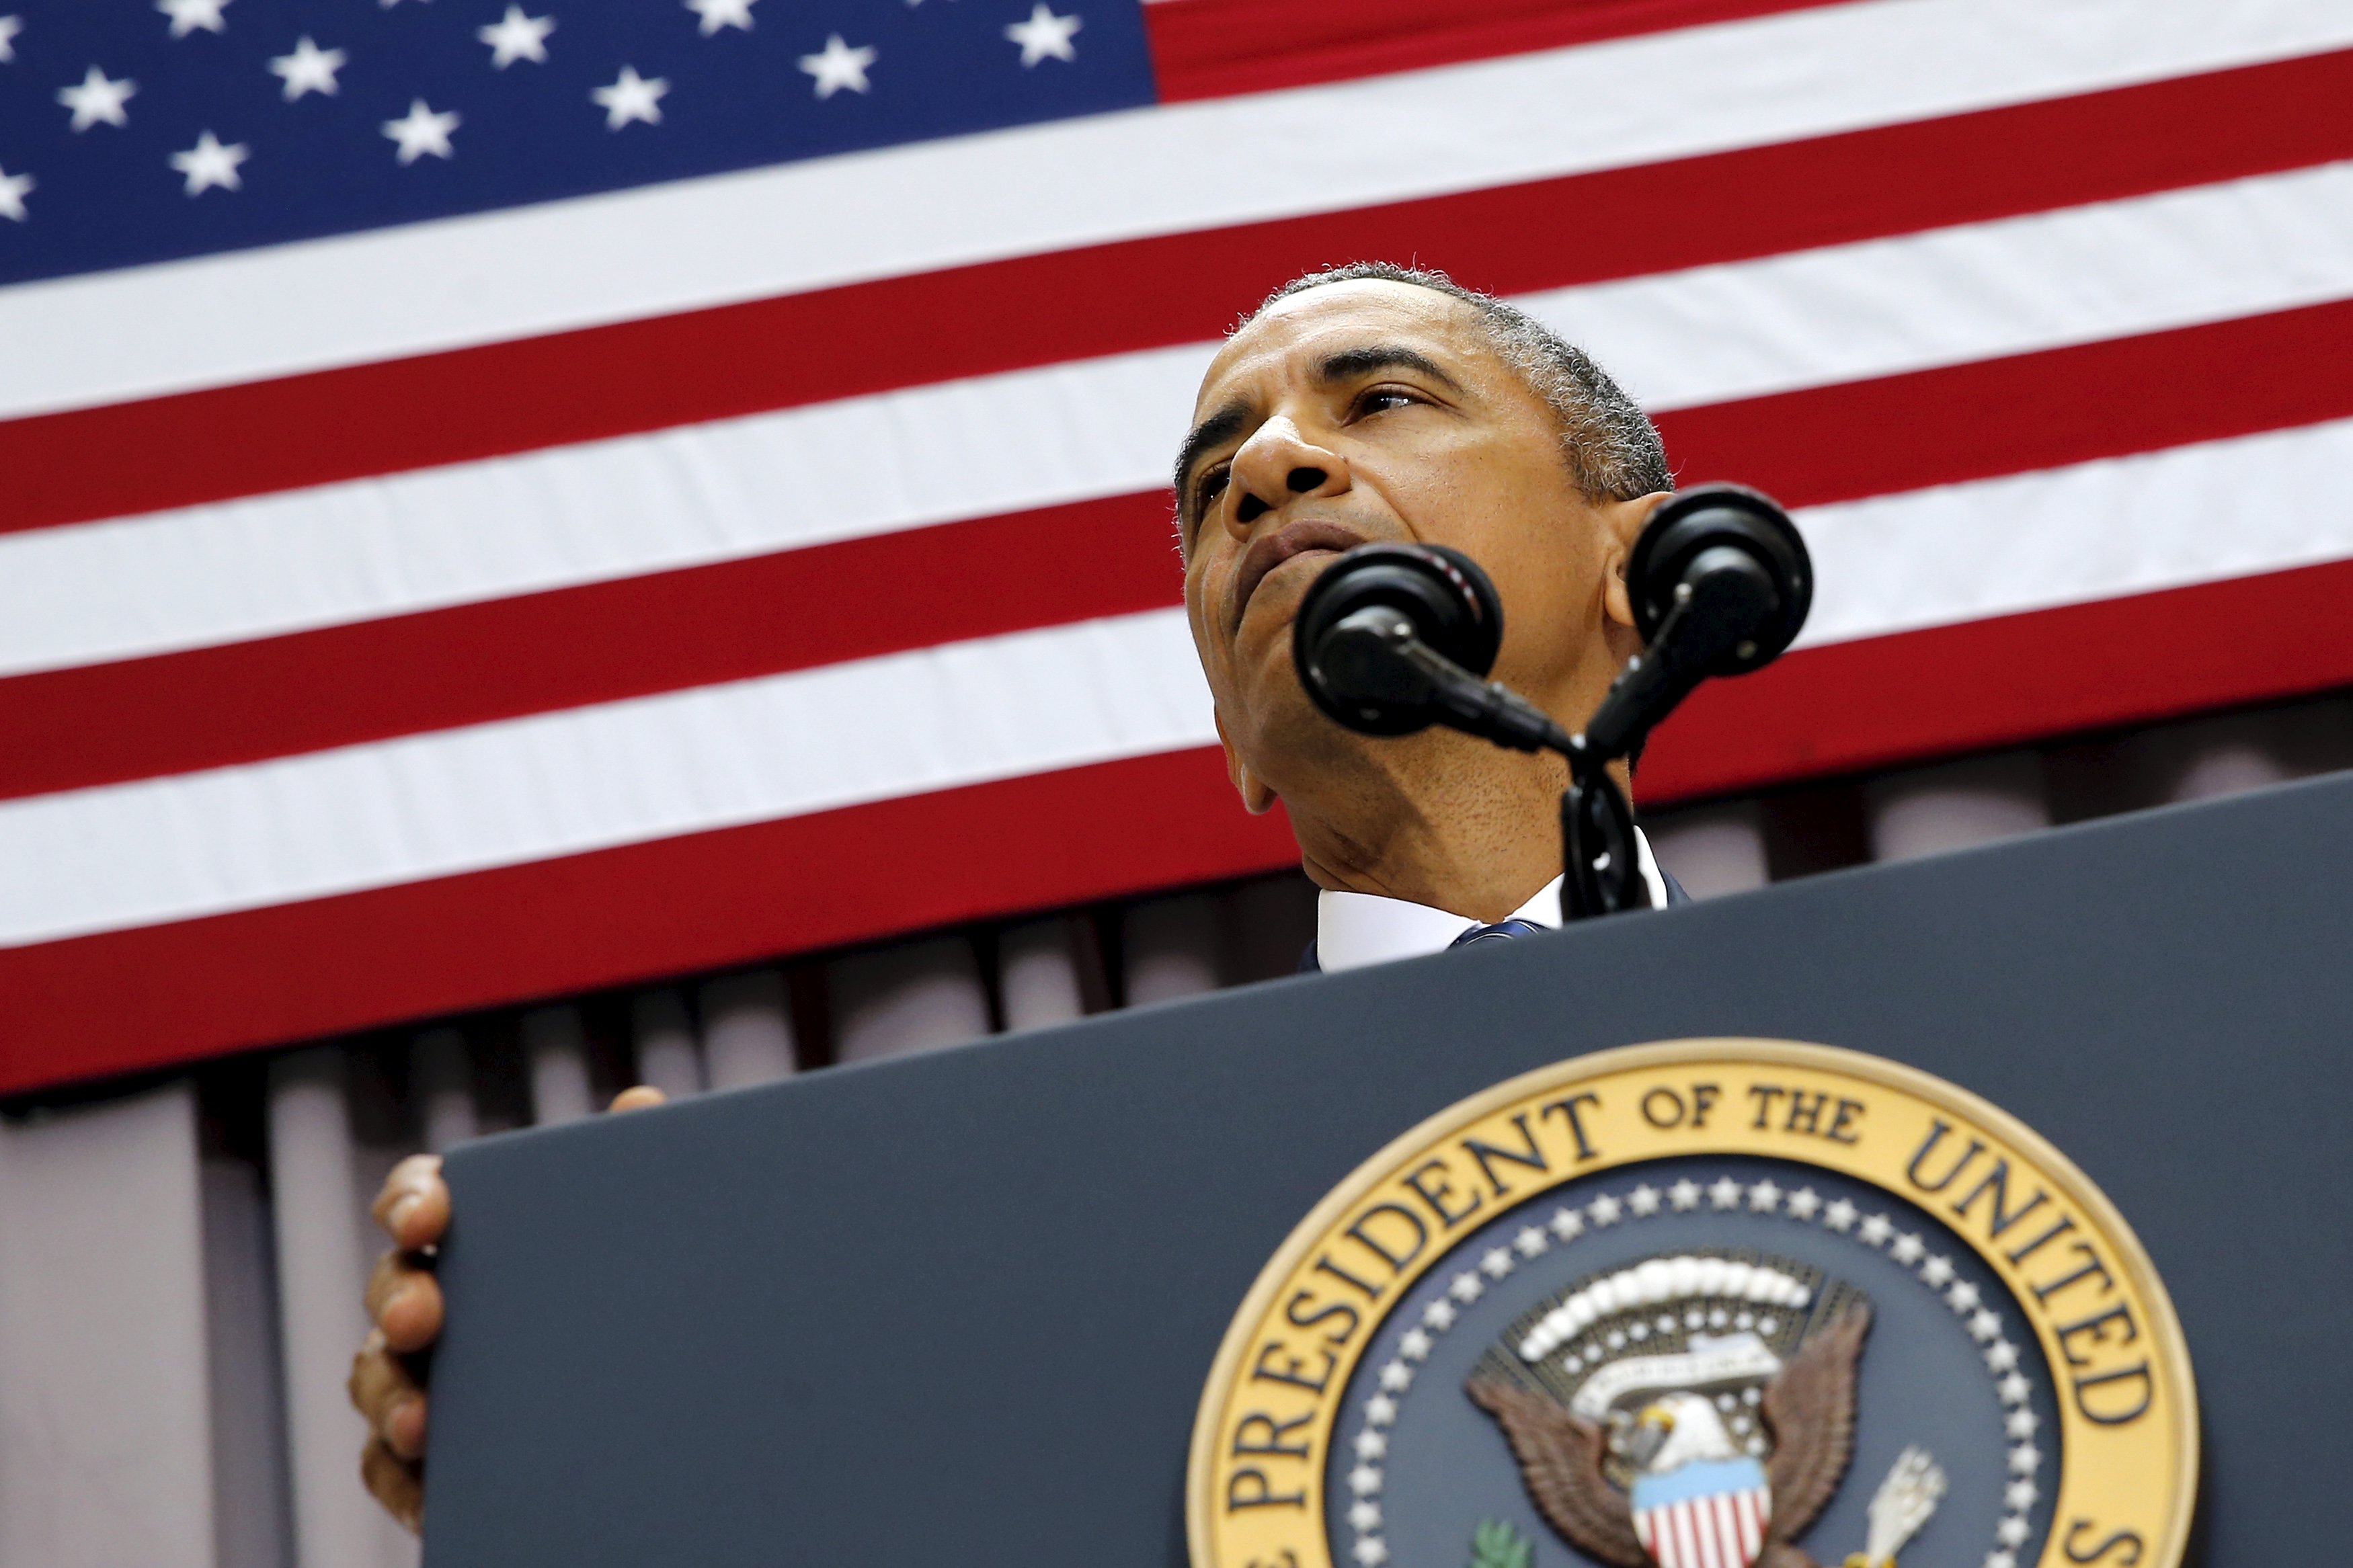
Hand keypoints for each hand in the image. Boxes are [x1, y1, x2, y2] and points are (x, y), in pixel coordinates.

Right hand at [350, 1085, 667, 1530]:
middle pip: (391, 1286)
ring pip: (378, 1378)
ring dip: (392, 1397)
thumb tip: (641, 1107)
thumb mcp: (647, 1229)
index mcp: (482, 1230)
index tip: (429, 1214)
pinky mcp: (429, 1450)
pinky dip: (402, 1479)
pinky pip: (389, 1466)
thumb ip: (639, 1163)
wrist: (664, 1407)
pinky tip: (429, 1494)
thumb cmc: (636, 1289)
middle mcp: (438, 1297)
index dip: (415, 1197)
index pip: (424, 1195)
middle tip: (419, 1319)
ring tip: (424, 1426)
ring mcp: (425, 1372)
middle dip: (397, 1298)